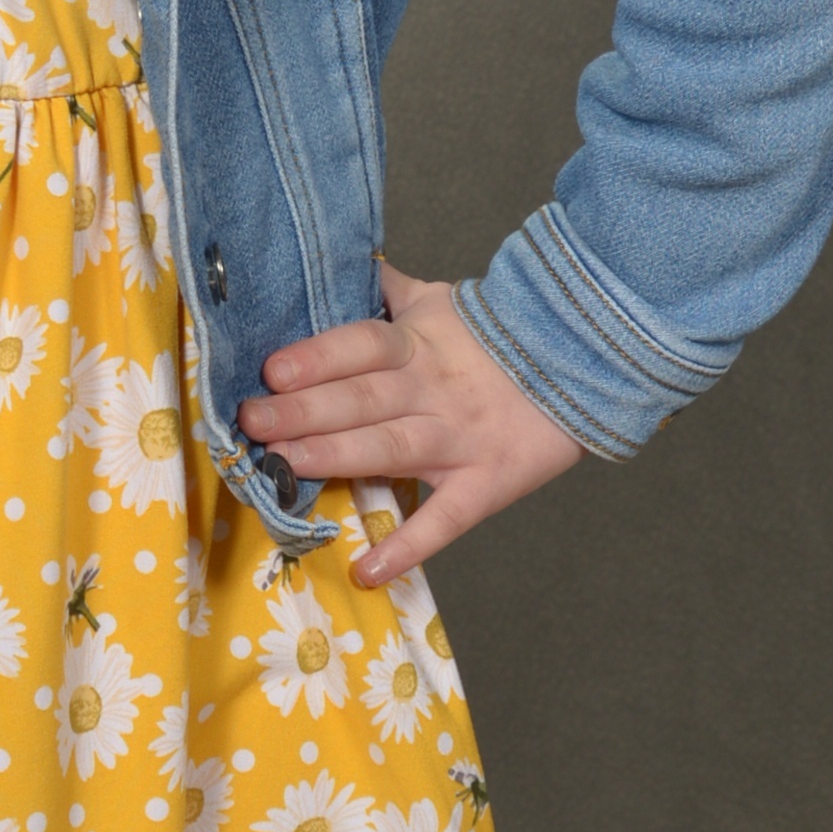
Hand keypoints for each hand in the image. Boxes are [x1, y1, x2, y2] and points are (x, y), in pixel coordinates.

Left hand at [237, 262, 582, 588]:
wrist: (582, 363)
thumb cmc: (492, 337)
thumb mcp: (439, 302)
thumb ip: (386, 291)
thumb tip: (339, 260)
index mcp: (418, 343)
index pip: (362, 344)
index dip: (318, 357)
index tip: (271, 370)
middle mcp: (432, 390)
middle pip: (363, 398)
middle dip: (303, 410)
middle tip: (250, 422)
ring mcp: (459, 439)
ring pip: (390, 449)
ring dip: (335, 458)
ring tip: (282, 469)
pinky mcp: (486, 484)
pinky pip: (445, 519)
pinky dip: (408, 547)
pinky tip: (368, 570)